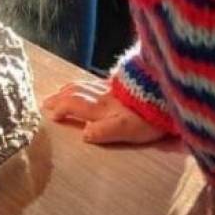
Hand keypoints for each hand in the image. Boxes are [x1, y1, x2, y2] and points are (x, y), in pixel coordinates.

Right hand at [43, 80, 166, 144]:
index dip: (61, 108)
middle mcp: (103, 94)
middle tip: (47, 101)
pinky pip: (98, 80)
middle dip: (60, 96)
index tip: (51, 115)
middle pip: (76, 92)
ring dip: (70, 88)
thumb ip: (104, 132)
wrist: (167, 92)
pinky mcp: (125, 81)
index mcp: (101, 108)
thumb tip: (85, 134)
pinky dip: (86, 82)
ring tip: (61, 91)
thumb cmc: (147, 117)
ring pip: (86, 84)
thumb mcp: (127, 129)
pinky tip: (90, 83)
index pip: (74, 104)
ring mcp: (113, 86)